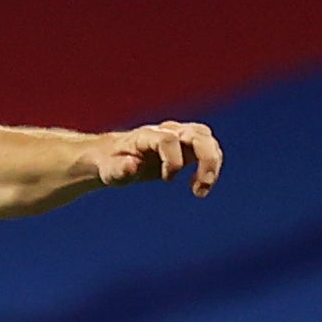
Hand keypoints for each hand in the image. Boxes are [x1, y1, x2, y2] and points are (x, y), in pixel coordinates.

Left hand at [86, 120, 223, 196]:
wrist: (115, 155)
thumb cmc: (111, 163)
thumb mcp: (108, 171)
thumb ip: (119, 168)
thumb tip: (132, 164)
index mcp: (147, 135)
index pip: (169, 140)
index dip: (173, 161)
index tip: (167, 180)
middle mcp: (168, 130)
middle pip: (199, 134)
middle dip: (207, 160)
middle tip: (200, 188)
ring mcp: (180, 135)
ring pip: (208, 140)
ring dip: (213, 165)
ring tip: (200, 191)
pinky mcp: (188, 145)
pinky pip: (210, 149)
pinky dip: (211, 167)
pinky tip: (198, 186)